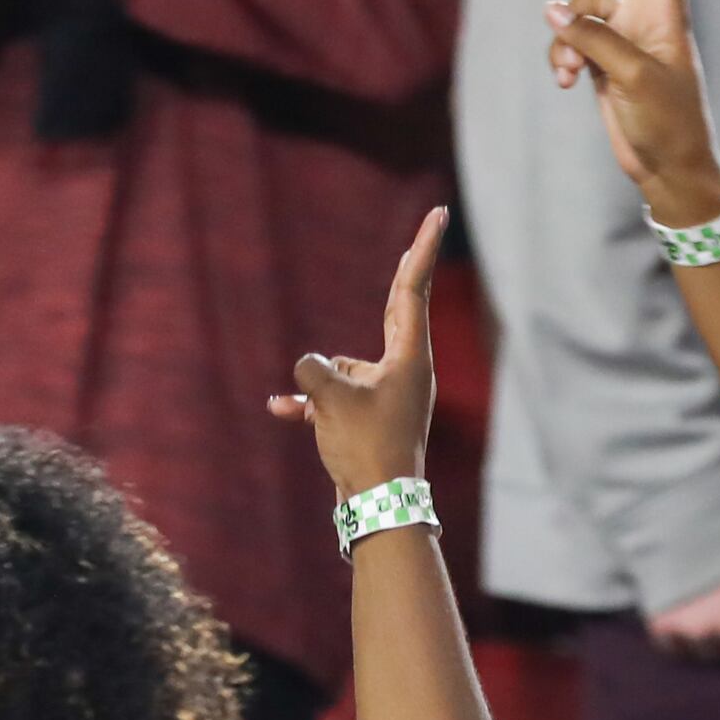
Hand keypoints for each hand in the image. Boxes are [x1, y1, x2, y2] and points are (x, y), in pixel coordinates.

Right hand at [273, 209, 446, 494]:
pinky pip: (337, 397)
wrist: (378, 505)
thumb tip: (310, 367)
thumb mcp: (331, 397)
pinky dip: (312, 403)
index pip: (412, 289)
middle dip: (398, 280)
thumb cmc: (365, 446)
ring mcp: (389, 394)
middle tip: (419, 237)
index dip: (420, 248)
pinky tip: (280, 410)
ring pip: (347, 368)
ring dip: (323, 385)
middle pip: (395, 311)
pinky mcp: (371, 418)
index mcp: (409, 357)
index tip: (438, 214)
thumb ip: (314, 369)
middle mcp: (405, 371)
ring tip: (326, 421)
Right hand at [543, 0, 719, 224]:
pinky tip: (566, 83)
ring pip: (581, 5)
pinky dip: (562, 58)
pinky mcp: (604, 59)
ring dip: (567, 35)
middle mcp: (646, 13)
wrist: (669, 168)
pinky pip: (570, 41)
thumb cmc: (668, 123)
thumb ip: (594, 39)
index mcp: (666, 12)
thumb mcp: (634, 78)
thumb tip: (553, 12)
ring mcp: (624, 34)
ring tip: (572, 71)